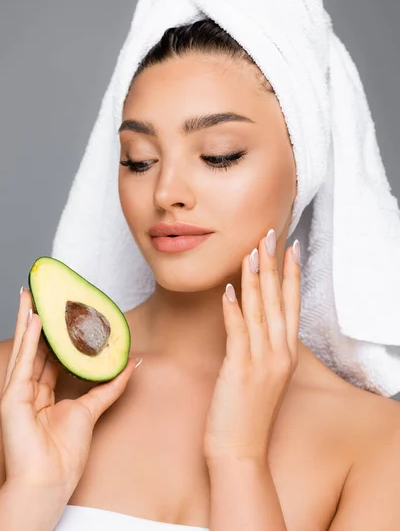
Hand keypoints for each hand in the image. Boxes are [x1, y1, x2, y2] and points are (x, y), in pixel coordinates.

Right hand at [0, 288, 141, 495]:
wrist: (49, 481)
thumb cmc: (64, 455)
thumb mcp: (92, 410)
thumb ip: (110, 386)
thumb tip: (132, 364)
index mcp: (43, 395)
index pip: (49, 357)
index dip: (55, 336)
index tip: (63, 314)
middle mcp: (29, 390)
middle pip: (35, 348)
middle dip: (40, 322)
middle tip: (44, 295)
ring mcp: (18, 393)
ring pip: (26, 349)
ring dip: (29, 321)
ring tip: (34, 295)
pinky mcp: (13, 397)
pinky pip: (23, 361)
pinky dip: (28, 338)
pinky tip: (33, 318)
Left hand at [203, 229, 300, 465]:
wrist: (241, 452)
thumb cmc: (247, 413)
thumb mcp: (264, 376)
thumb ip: (262, 346)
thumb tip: (251, 319)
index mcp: (286, 353)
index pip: (292, 305)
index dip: (292, 274)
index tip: (291, 247)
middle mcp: (279, 353)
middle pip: (278, 300)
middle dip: (274, 265)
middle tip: (270, 235)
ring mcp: (262, 362)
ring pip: (260, 311)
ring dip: (255, 279)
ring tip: (251, 252)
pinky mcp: (241, 370)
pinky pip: (238, 332)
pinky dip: (234, 309)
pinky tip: (230, 288)